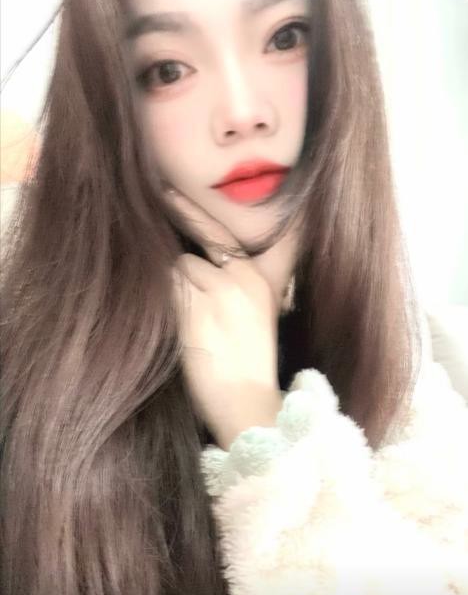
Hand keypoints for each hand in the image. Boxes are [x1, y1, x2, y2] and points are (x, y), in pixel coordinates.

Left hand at [167, 187, 282, 450]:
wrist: (249, 404)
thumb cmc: (247, 365)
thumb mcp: (256, 314)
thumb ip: (233, 282)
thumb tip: (189, 260)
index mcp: (257, 278)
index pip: (218, 235)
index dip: (188, 212)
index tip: (164, 190)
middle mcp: (238, 278)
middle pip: (187, 256)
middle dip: (177, 274)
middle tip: (169, 275)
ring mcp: (216, 294)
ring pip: (172, 275)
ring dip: (169, 296)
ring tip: (186, 328)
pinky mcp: (194, 314)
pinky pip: (164, 296)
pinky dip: (162, 309)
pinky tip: (174, 331)